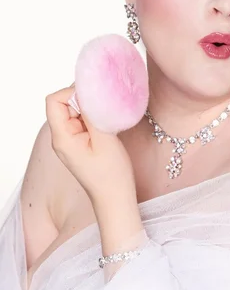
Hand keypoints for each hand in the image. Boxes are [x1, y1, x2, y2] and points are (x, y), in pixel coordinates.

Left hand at [45, 84, 135, 205]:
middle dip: (83, 100)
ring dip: (90, 110)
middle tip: (103, 109)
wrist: (115, 199)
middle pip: (63, 104)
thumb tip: (88, 90)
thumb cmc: (111, 174)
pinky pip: (81, 122)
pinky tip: (106, 127)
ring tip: (106, 120)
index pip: (54, 100)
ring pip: (74, 112)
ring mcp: (69, 141)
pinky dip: (93, 118)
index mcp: (62, 137)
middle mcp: (61, 138)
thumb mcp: (105, 139)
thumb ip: (93, 113)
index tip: (93, 98)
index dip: (71, 92)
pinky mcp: (79, 144)